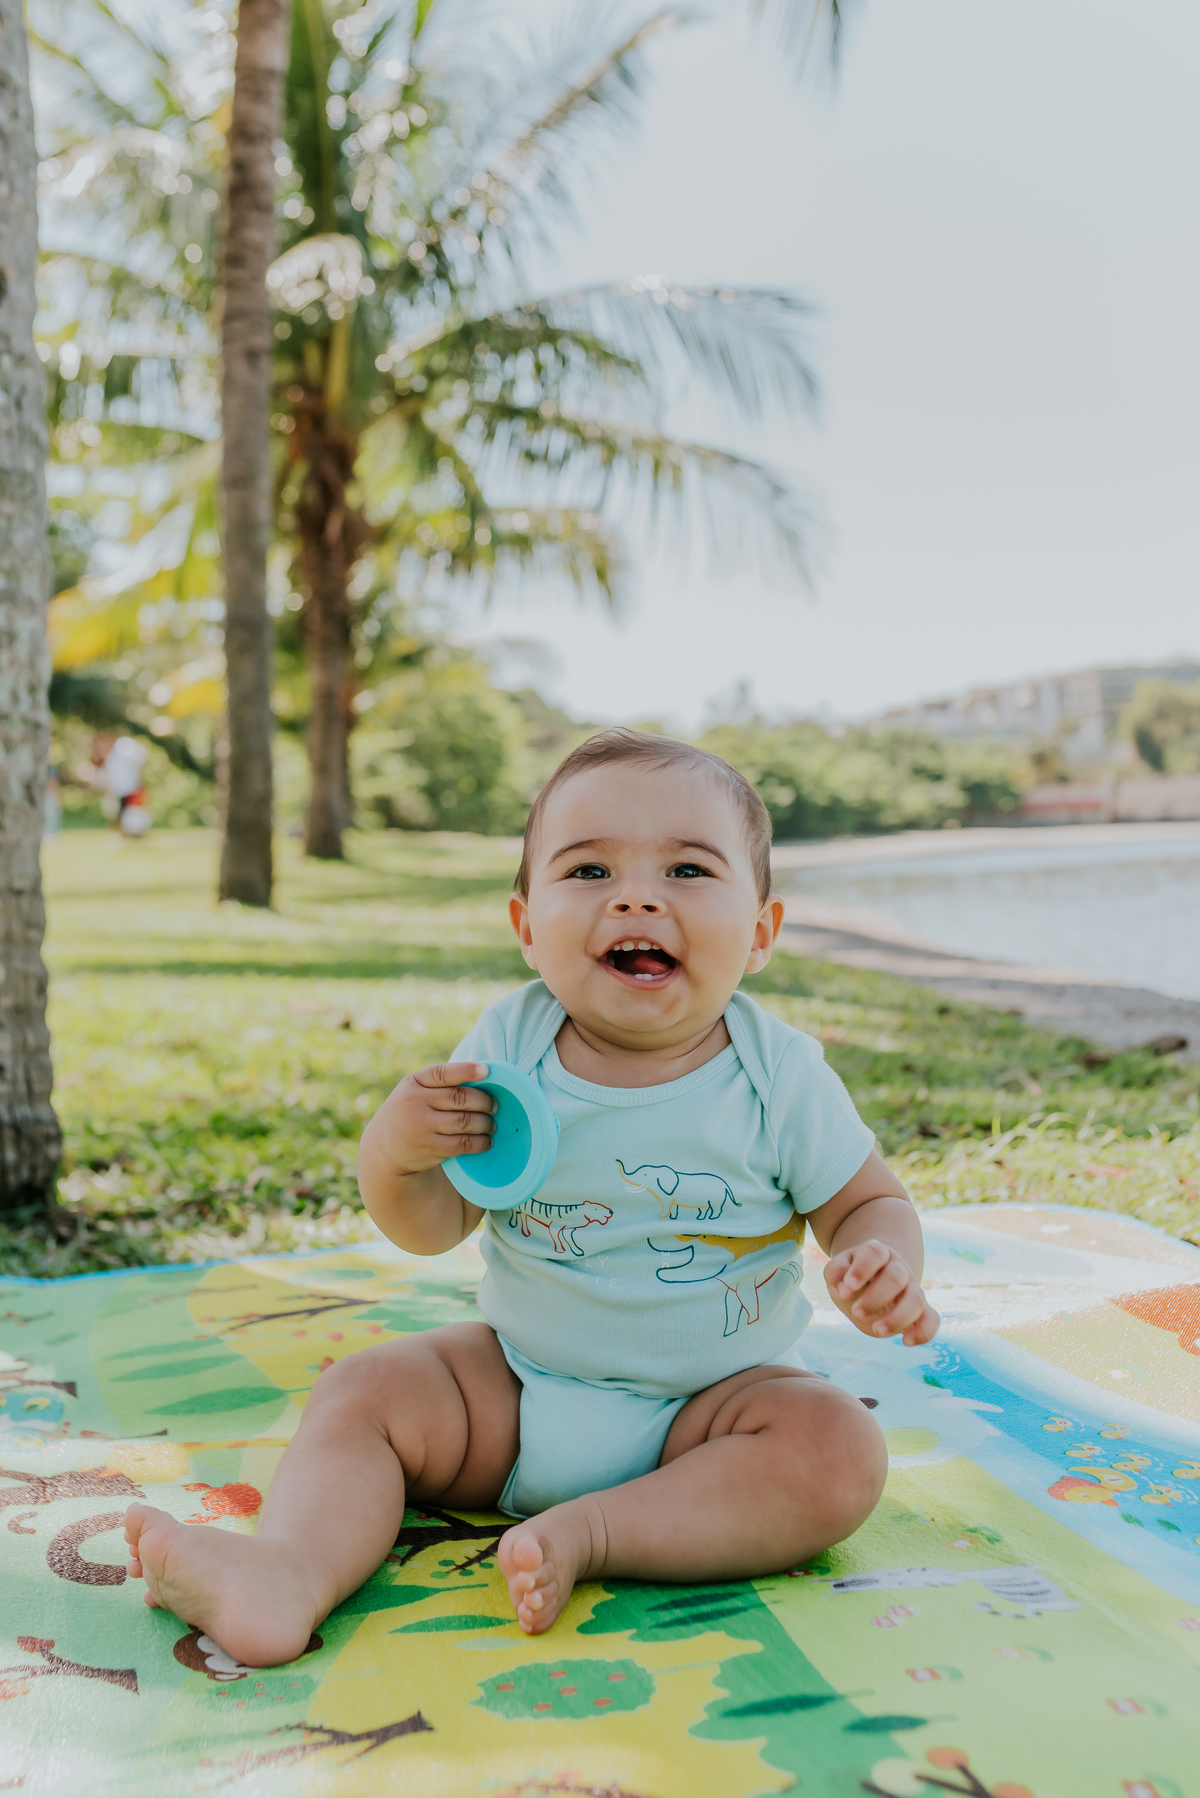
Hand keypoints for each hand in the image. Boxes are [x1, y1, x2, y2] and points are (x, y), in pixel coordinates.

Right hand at [366, 1062, 495, 1175]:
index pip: (442, 1073)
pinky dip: (480, 1142)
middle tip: (494, 1106)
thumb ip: (439, 1084)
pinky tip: (486, 1141)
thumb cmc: (410, 1111)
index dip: (466, 1070)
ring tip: (491, 1125)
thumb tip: (482, 1077)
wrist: (384, 1146)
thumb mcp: (414, 1091)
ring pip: (465, 1121)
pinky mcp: (429, 1148)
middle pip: (460, 1098)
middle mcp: (415, 1102)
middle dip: (484, 1102)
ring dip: (485, 1123)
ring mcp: (421, 1126)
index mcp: (414, 1082)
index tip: (486, 1071)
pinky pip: (462, 1143)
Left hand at [823, 1239, 938, 1346]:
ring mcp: (912, 1288)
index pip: (875, 1253)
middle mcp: (898, 1268)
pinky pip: (932, 1320)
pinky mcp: (921, 1310)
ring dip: (898, 1317)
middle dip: (875, 1298)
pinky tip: (906, 1341)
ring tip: (877, 1330)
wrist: (872, 1284)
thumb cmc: (852, 1277)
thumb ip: (835, 1273)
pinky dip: (924, 1332)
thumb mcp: (838, 1272)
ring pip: (916, 1299)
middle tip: (856, 1313)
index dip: (862, 1269)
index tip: (847, 1288)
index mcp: (877, 1253)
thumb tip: (843, 1289)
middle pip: (896, 1277)